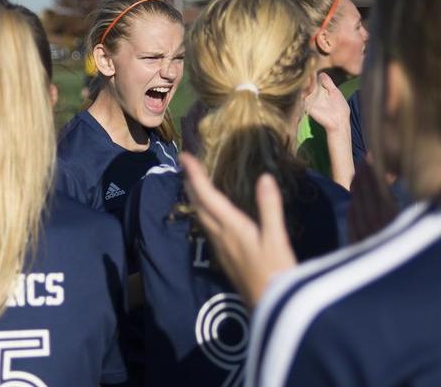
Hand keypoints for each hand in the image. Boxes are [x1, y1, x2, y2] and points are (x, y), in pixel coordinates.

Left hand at [179, 153, 296, 307]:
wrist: (269, 305)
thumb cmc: (276, 271)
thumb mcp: (276, 237)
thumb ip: (269, 207)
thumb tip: (264, 177)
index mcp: (231, 227)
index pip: (207, 195)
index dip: (195, 175)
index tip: (184, 156)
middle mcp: (220, 235)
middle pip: (199, 205)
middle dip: (191, 184)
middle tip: (186, 166)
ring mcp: (220, 247)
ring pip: (201, 217)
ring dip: (195, 198)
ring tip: (194, 184)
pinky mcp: (225, 257)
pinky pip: (208, 228)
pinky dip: (205, 213)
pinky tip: (211, 213)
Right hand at [305, 73, 349, 133]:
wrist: (339, 121)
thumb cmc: (340, 108)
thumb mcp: (335, 92)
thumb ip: (328, 83)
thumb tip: (321, 73)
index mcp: (320, 91)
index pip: (313, 80)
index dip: (312, 73)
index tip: (310, 64)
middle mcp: (313, 95)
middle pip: (306, 83)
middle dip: (306, 76)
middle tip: (306, 67)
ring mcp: (309, 100)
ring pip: (302, 89)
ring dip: (303, 82)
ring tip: (305, 74)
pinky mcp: (307, 106)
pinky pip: (302, 97)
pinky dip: (302, 91)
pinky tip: (305, 84)